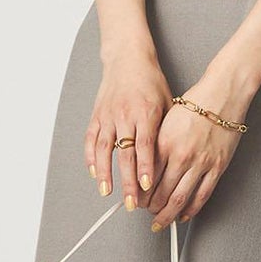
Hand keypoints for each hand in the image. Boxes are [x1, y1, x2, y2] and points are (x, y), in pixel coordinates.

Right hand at [85, 46, 171, 208]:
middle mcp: (125, 115)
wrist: (128, 59)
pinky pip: (91, 139)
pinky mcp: (97, 115)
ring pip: (104, 149)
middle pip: (125, 154)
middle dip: (127, 181)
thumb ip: (166, 130)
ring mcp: (108, 115)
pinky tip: (94, 173)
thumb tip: (170, 159)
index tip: (146, 187)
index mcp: (145, 113)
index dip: (145, 168)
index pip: (145, 146)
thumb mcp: (166, 102)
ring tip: (106, 192)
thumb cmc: (151, 82)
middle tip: (130, 202)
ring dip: (104, 173)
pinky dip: (91, 157)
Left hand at [144, 88, 245, 229]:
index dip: (138, 193)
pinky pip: (202, 196)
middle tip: (145, 211)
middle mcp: (181, 156)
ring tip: (160, 220)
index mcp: (164, 143)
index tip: (135, 199)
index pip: (146, 178)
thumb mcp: (165, 122)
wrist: (223, 95)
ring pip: (179, 199)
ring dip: (167, 214)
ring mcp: (200, 164)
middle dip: (150, 207)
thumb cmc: (196, 104)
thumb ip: (155, 145)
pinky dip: (190, 210)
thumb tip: (145, 167)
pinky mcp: (217, 168)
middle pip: (160, 193)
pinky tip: (183, 215)